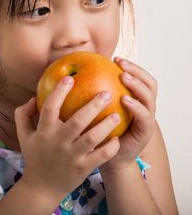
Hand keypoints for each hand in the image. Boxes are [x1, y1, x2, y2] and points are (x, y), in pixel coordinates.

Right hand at [14, 76, 120, 200]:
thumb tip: (34, 97)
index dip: (59, 91)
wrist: (41, 187)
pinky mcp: (83, 168)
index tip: (69, 78)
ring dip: (106, 125)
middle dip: (93, 105)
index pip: (50, 107)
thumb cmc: (34, 156)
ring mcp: (72, 156)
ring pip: (93, 138)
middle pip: (78, 120)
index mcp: (44, 131)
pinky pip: (101, 156)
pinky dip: (110, 147)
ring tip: (116, 114)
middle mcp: (58, 142)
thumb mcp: (23, 134)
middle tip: (106, 93)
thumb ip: (23, 113)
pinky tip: (117, 138)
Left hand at [99, 57, 156, 171]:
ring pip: (149, 97)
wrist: (106, 159)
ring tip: (124, 77)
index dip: (130, 66)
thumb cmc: (95, 132)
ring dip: (137, 85)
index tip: (114, 58)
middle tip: (121, 64)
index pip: (138, 77)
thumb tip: (68, 74)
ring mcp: (146, 118)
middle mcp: (143, 106)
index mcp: (132, 99)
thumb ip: (89, 94)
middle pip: (148, 83)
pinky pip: (144, 117)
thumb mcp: (93, 110)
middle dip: (137, 70)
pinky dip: (136, 106)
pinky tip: (124, 100)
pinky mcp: (145, 132)